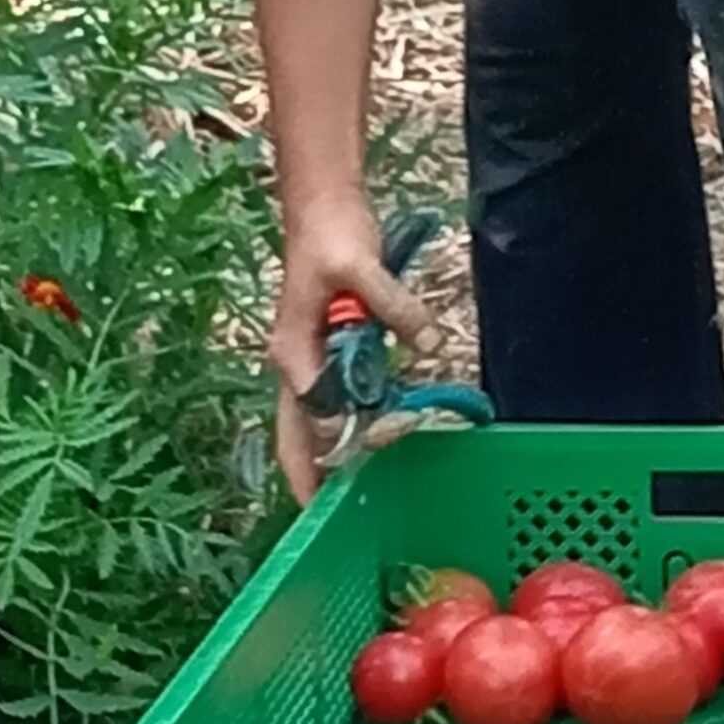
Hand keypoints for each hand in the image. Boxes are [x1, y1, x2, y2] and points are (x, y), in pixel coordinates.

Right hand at [270, 188, 437, 503]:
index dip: (321, 459)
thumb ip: (395, 308)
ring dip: (335, 450)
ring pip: (318, 417)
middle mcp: (296, 363)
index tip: (335, 496)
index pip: (307, 420)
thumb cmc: (332, 235)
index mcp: (294, 353)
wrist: (324, 205)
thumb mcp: (362, 269)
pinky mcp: (332, 347)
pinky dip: (355, 418)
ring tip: (356, 491)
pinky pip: (341, 394)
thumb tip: (429, 345)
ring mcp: (312, 357)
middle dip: (313, 474)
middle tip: (334, 518)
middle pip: (298, 432)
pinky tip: (377, 436)